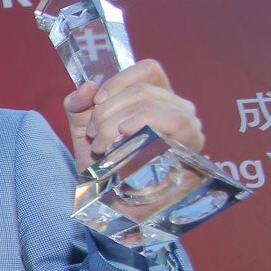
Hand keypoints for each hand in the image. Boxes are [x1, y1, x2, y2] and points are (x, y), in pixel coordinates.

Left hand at [63, 59, 203, 172]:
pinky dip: (144, 126)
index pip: (148, 70)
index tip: (96, 104)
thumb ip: (78, 104)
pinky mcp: (192, 148)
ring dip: (119, 124)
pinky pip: (175, 124)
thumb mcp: (83, 129)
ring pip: (154, 106)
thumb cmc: (101, 163)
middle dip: (108, 111)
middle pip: (143, 91)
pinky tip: (126, 137)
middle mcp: (178, 108)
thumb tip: (88, 86)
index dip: (118, 82)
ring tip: (104, 147)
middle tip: (94, 136)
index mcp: (156, 98)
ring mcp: (188, 128)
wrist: (108, 200)